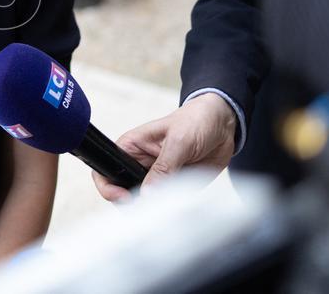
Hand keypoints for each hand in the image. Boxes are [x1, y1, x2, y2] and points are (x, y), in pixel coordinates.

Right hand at [92, 93, 237, 202]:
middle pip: (121, 192)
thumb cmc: (195, 121)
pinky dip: (172, 208)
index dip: (108, 188)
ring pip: (143, 203)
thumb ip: (164, 168)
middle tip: (147, 206)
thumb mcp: (179, 141)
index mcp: (131, 148)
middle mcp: (139, 165)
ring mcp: (156, 178)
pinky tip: (181, 199)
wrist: (223, 126)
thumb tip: (148, 193)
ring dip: (153, 207)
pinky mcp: (172, 187)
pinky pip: (166, 205)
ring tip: (168, 200)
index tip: (123, 197)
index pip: (105, 170)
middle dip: (131, 203)